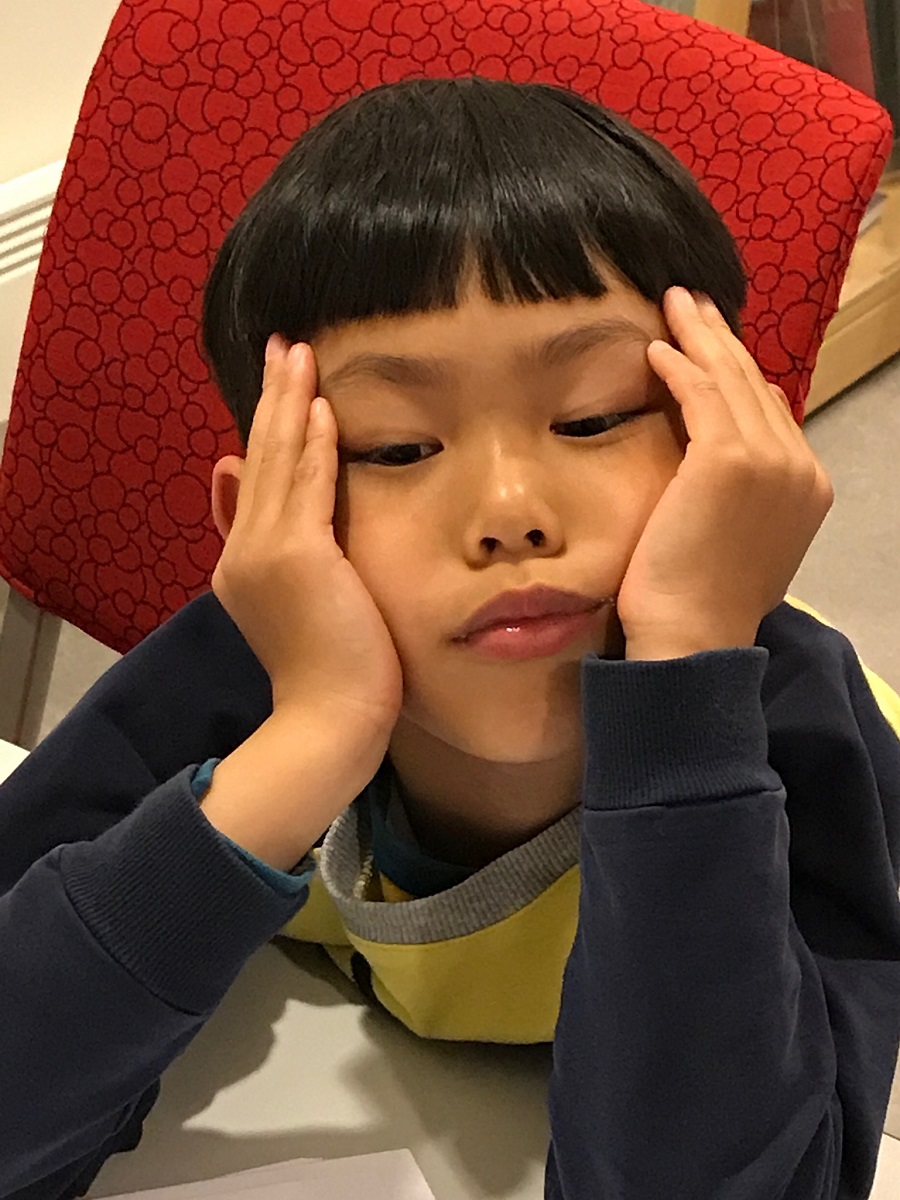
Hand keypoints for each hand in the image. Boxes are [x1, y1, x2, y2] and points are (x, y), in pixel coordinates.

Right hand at [211, 336, 404, 735]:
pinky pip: (306, 485)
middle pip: (260, 458)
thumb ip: (280, 550)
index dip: (269, 429)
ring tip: (297, 353)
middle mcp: (243, 551)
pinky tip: (321, 405)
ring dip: (289, 402)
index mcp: (243, 562)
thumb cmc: (331, 673)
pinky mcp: (297, 557)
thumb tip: (250, 495)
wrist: (329, 720)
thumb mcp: (298, 606)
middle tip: (284, 345)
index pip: (259, 481)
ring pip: (277, 461)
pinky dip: (312, 443)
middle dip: (273, 397)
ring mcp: (264, 552)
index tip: (282, 387)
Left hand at [617, 287, 833, 659]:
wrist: (693, 637)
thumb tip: (728, 447)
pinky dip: (678, 368)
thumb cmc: (701, 600)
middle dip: (720, 339)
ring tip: (673, 306)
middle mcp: (799, 466)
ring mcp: (771, 461)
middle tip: (690, 303)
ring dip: (698, 337)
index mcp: (807, 486)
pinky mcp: (728, 460)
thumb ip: (746, 490)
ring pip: (731, 381)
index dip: (737, 373)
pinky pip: (702, 395)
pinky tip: (656, 350)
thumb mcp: (740, 538)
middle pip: (756, 385)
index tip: (708, 345)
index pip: (772, 411)